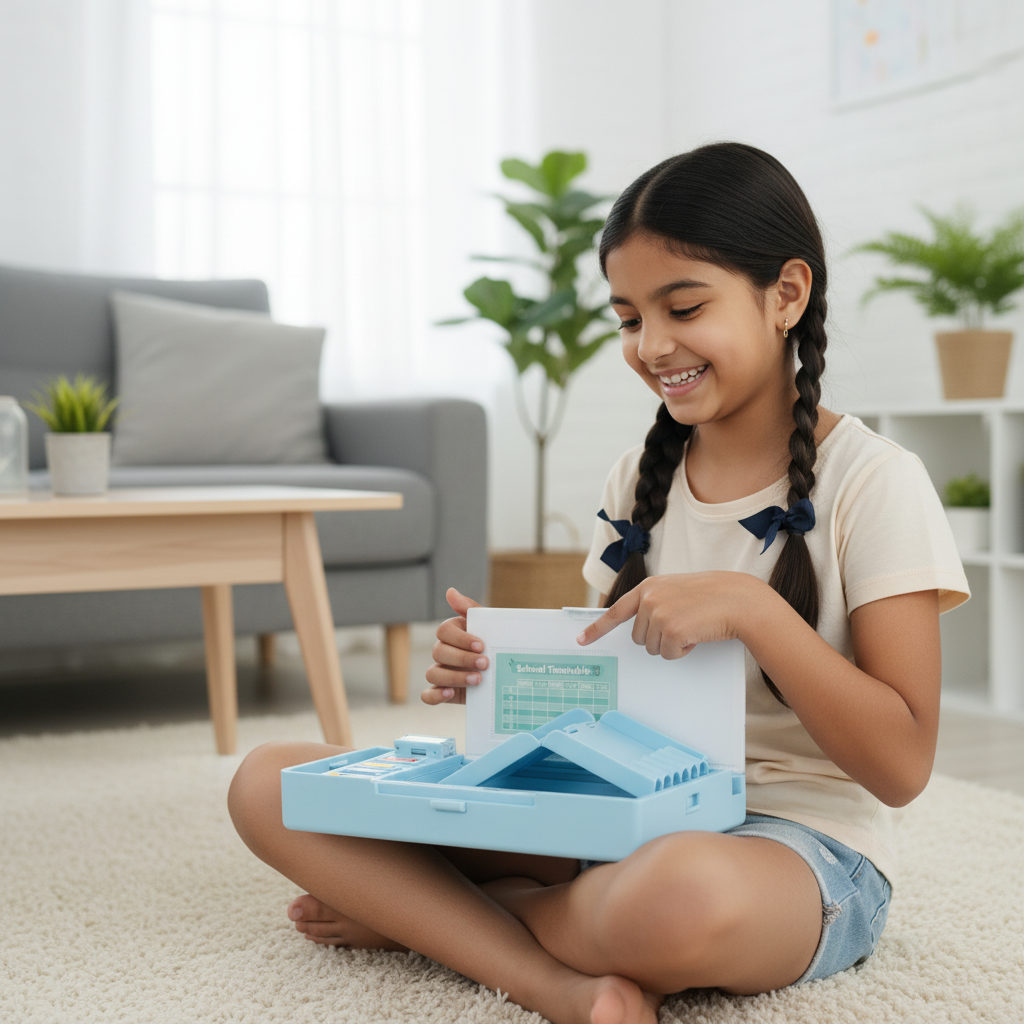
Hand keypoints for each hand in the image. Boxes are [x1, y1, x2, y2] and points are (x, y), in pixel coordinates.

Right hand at [421, 587, 486, 704]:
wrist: (509, 674)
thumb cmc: (497, 644)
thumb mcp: (490, 625)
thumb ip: (470, 608)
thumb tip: (450, 591)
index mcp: (453, 633)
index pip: (444, 631)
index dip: (460, 639)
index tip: (481, 645)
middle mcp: (444, 652)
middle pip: (438, 652)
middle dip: (462, 658)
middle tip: (485, 664)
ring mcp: (443, 672)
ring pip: (432, 673)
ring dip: (454, 677)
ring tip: (477, 680)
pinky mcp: (445, 692)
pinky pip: (427, 695)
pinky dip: (435, 695)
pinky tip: (449, 693)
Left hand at [576, 572, 756, 658]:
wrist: (738, 599)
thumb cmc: (712, 596)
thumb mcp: (676, 590)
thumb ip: (655, 602)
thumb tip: (641, 628)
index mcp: (648, 588)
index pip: (616, 611)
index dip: (597, 628)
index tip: (581, 640)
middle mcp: (649, 599)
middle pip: (639, 638)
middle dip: (660, 638)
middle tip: (683, 624)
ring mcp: (659, 614)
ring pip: (653, 648)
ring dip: (673, 644)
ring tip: (693, 625)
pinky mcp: (672, 631)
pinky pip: (669, 655)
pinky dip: (683, 651)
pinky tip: (697, 634)